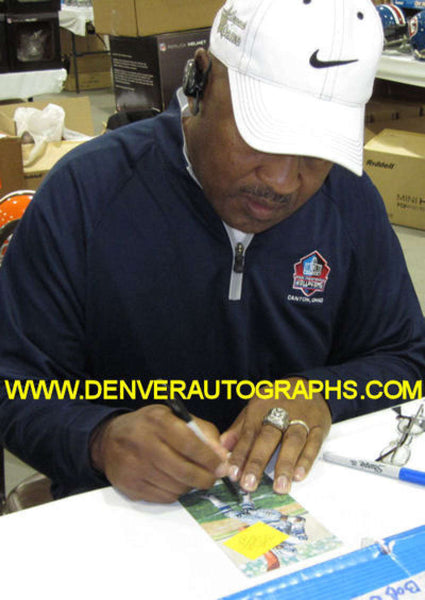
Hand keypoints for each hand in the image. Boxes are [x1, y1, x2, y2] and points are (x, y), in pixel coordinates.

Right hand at [90, 405, 228, 502]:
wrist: (109, 439)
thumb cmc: (149, 426)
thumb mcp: (174, 416)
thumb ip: (201, 431)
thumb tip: (222, 456)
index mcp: (157, 421)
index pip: (189, 444)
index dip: (210, 458)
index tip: (223, 466)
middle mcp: (143, 444)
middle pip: (184, 470)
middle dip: (205, 477)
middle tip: (213, 477)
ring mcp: (135, 468)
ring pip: (176, 487)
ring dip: (191, 485)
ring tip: (192, 476)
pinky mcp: (130, 487)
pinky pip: (164, 497)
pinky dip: (176, 492)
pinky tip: (174, 480)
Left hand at [220, 378, 330, 494]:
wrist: (308, 385)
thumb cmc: (276, 400)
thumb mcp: (254, 407)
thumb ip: (239, 429)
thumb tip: (222, 447)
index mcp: (260, 409)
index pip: (248, 434)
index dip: (240, 454)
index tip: (233, 474)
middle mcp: (280, 413)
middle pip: (268, 437)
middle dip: (258, 461)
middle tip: (250, 484)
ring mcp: (301, 420)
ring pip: (293, 442)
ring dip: (285, 465)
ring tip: (279, 487)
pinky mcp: (318, 427)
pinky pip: (313, 443)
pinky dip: (307, 460)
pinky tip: (299, 475)